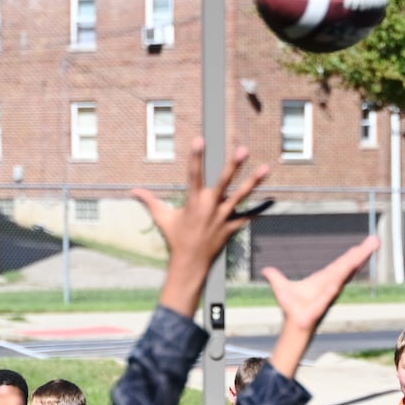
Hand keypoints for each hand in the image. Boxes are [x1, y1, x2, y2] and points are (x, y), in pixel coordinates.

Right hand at [132, 138, 268, 315]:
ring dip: (254, 182)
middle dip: (234, 166)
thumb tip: (132, 191)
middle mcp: (209, 207)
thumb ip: (149, 201)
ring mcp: (222, 218)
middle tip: (243, 149)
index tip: (200, 140)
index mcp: (193, 201)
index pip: (193, 174)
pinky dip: (260, 210)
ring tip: (266, 168)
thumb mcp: (162, 218)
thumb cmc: (175, 238)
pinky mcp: (231, 228)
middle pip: (224, 182)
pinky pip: (247, 216)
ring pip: (240, 197)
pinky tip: (272, 200)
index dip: (196, 157)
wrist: (190, 264)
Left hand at [264, 235, 379, 377]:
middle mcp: (331, 284)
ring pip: (344, 275)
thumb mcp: (281, 287)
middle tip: (376, 240)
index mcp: (324, 278)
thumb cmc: (292, 308)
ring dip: (356, 263)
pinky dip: (335, 285)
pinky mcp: (321, 304)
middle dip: (363, 252)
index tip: (367, 242)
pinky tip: (344, 275)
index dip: (355, 252)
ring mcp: (329, 293)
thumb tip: (267, 270)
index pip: (342, 262)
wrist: (293, 325)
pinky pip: (330, 292)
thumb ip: (276, 277)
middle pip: (349, 265)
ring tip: (368, 251)